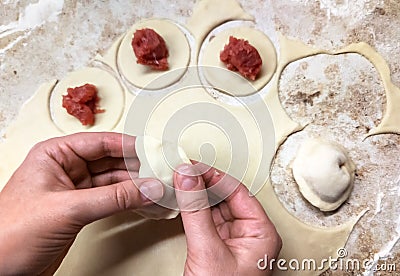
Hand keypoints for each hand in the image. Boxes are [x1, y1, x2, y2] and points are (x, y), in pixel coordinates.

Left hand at [0, 132, 163, 274]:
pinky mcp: (81, 209)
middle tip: (161, 171)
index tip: (154, 151)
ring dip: (136, 185)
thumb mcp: (68, 209)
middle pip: (111, 160)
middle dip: (137, 166)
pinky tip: (144, 200)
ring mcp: (76, 189)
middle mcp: (67, 168)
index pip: (102, 142)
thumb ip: (113, 198)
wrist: (0, 270)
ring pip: (114, 180)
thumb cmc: (11, 233)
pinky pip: (112, 198)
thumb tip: (147, 188)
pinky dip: (129, 200)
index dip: (130, 146)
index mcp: (56, 154)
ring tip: (158, 187)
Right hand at [174, 164, 281, 275]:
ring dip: (197, 196)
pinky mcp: (217, 249)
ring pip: (214, 208)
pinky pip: (205, 221)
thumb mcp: (208, 250)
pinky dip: (193, 211)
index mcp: (262, 233)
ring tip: (180, 183)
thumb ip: (196, 211)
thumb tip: (188, 179)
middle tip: (183, 173)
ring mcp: (234, 242)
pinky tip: (183, 201)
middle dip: (203, 184)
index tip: (192, 167)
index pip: (237, 191)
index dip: (213, 176)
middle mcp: (251, 235)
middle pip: (226, 197)